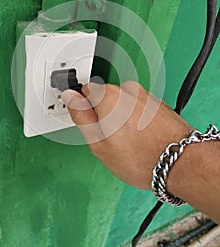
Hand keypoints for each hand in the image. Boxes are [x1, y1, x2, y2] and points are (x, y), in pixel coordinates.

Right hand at [61, 82, 190, 189]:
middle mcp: (128, 90)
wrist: (181, 161)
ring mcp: (145, 96)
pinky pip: (139, 109)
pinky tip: (142, 139)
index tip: (90, 124)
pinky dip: (137, 120)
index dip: (85, 110)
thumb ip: (81, 116)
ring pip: (123, 104)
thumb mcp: (98, 143)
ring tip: (129, 142)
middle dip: (104, 115)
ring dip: (122, 118)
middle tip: (110, 139)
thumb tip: (70, 98)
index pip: (85, 91)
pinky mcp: (158, 104)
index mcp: (108, 96)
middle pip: (105, 98)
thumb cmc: (142, 157)